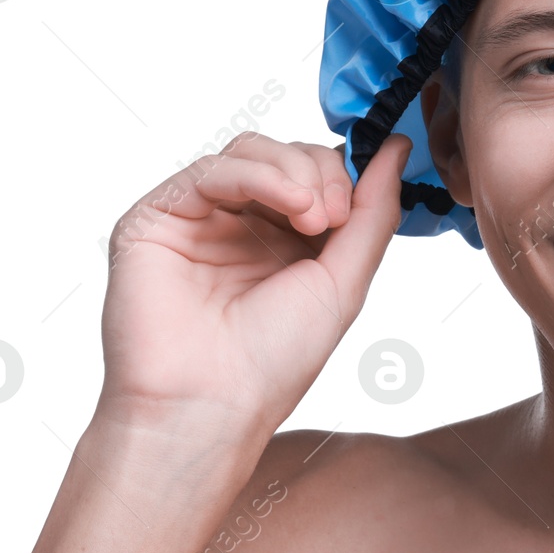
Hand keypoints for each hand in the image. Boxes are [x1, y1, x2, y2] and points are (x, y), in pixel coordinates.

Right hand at [98, 131, 411, 438]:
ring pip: (251, 152)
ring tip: (314, 217)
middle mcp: (239, 226)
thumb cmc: (271, 362)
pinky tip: (290, 205)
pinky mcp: (157, 217)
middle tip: (336, 216)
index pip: (317, 173)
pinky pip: (212, 169)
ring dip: (295, 171)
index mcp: (283, 242)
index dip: (344, 175)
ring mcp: (198, 219)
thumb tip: (397, 146)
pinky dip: (259, 175)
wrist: (209, 406)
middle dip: (323, 173)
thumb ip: (372, 212)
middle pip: (286, 155)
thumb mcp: (344, 281)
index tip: (359, 205)